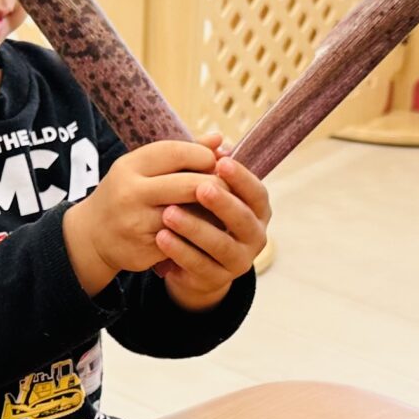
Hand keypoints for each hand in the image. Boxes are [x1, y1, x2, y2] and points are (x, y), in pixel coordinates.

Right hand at [61, 140, 220, 293]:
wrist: (92, 235)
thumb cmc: (126, 193)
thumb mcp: (143, 168)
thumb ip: (181, 153)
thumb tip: (220, 140)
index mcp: (129, 166)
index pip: (176, 153)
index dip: (203, 156)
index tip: (215, 161)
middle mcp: (130, 193)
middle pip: (188, 185)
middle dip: (216, 184)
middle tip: (228, 185)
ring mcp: (137, 223)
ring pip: (190, 215)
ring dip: (212, 212)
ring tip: (223, 206)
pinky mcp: (145, 249)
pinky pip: (184, 240)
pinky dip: (199, 234)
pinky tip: (207, 229)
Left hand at [156, 152, 270, 309]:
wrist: (197, 264)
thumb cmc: (205, 216)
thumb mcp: (209, 193)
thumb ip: (210, 169)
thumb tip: (215, 138)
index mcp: (258, 211)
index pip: (256, 193)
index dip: (242, 178)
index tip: (221, 161)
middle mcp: (255, 237)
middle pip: (242, 219)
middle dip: (222, 203)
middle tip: (200, 187)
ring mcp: (239, 261)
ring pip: (220, 245)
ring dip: (195, 228)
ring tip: (169, 213)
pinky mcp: (218, 279)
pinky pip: (199, 265)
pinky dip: (180, 251)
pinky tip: (160, 237)